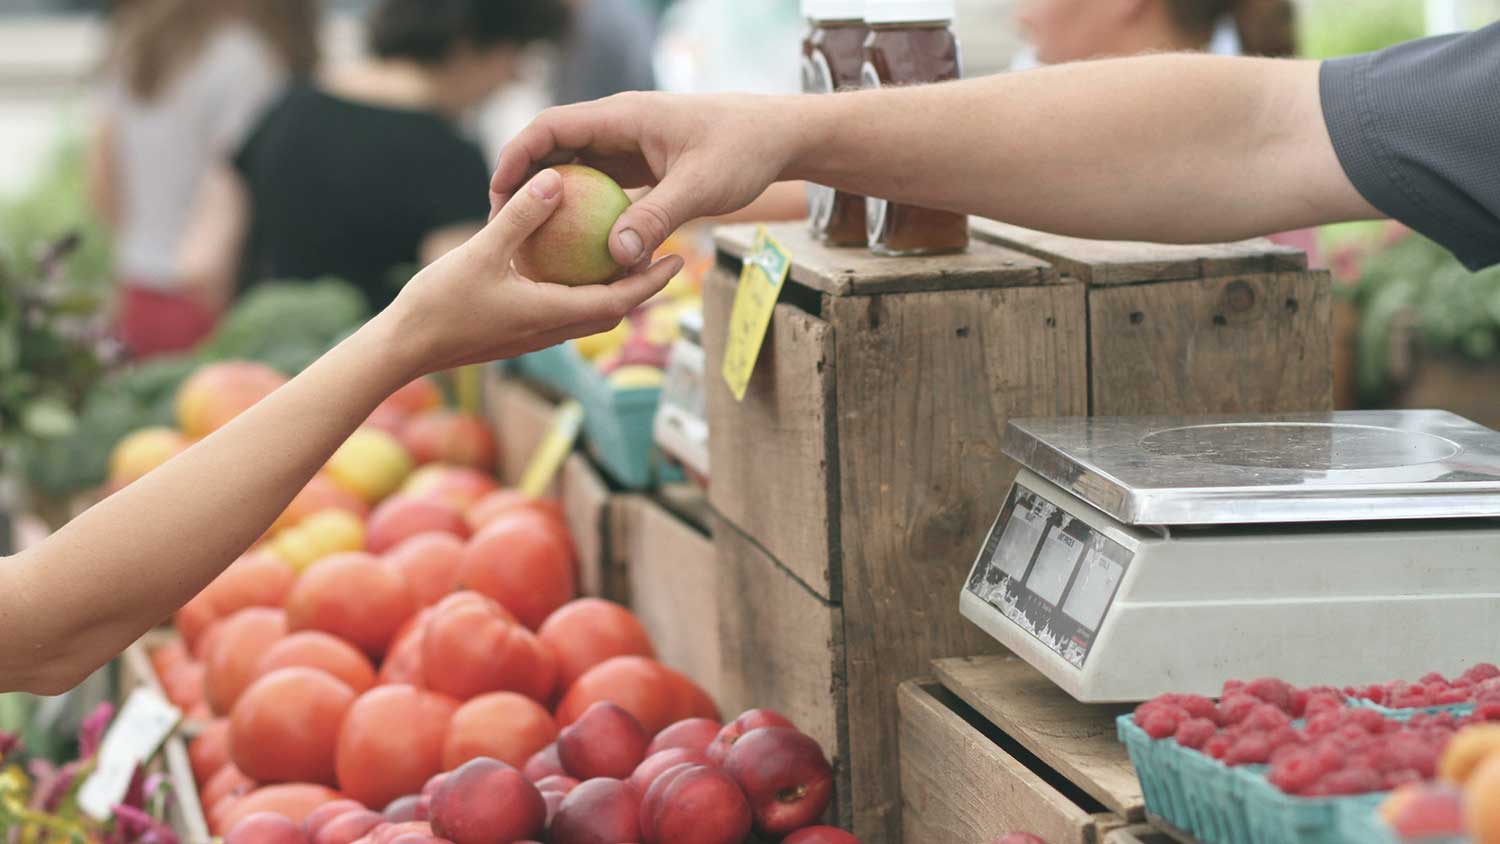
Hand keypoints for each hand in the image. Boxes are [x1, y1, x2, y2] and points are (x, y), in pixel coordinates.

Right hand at [385, 168, 683, 375]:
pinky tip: (568, 264)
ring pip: (586, 313)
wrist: (402, 349)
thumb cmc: (439, 304)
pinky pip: (560, 310)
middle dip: (641, 286)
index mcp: (552, 315)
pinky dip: (578, 290)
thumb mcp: (481, 252)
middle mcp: (550, 331)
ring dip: (611, 290)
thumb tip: (555, 180)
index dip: (652, 281)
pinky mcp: (515, 333)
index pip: (618, 301)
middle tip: (664, 254)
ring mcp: (532, 335)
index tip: (678, 259)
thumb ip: (521, 217)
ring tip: (624, 256)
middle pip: (611, 310)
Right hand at [490, 92, 799, 266]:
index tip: (498, 194)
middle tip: (503, 225)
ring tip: (529, 240)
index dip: (517, 156)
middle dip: (524, 182)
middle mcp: (619, 126)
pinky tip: (575, 247)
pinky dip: (584, 210)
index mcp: (623, 116)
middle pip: (554, 147)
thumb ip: (657, 218)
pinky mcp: (641, 165)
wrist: (778, 137)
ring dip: (552, 199)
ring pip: (575, 168)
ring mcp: (629, 145)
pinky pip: (600, 185)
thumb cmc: (743, 151)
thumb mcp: (700, 187)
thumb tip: (616, 257)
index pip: (551, 127)